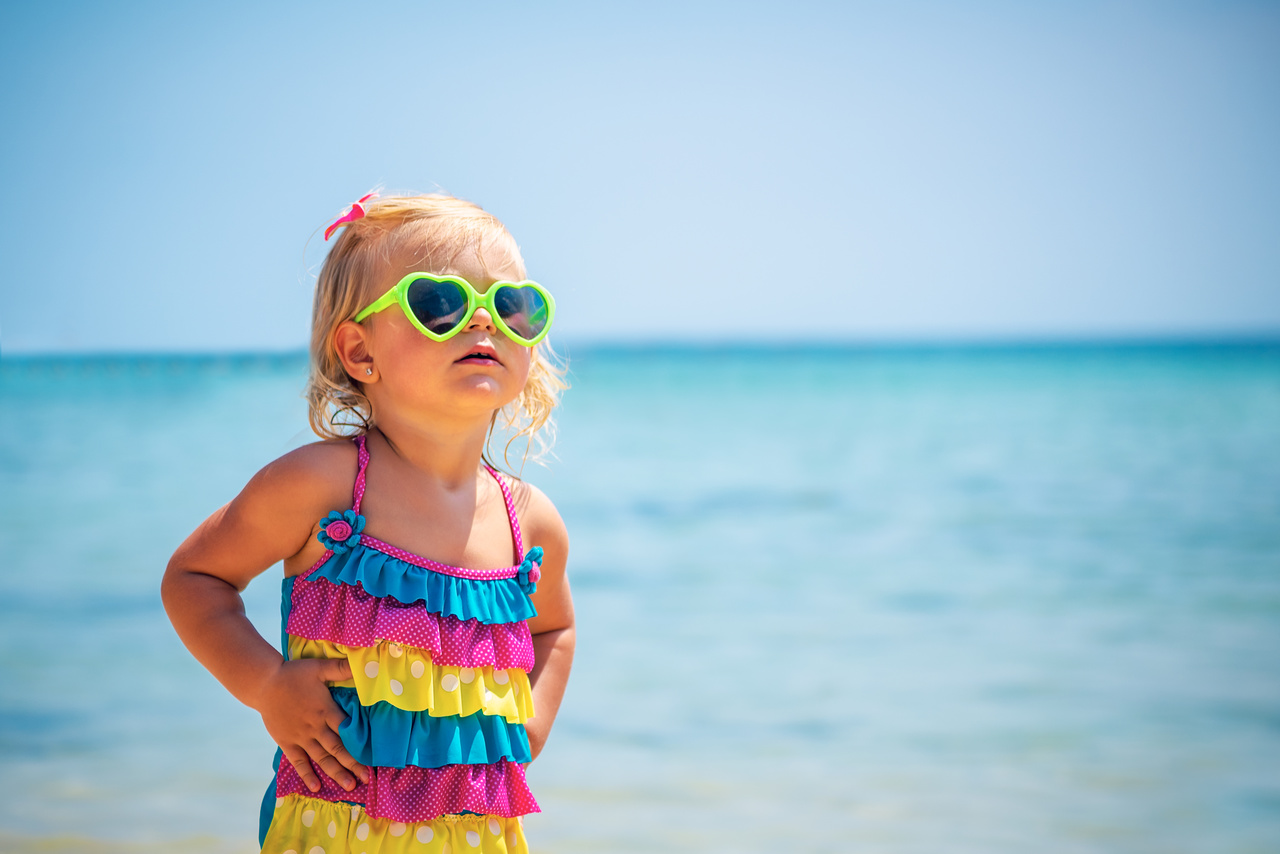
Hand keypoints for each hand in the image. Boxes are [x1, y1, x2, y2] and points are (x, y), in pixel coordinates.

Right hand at [254, 657, 368, 792]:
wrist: (264, 684)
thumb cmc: (294, 674)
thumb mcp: (319, 667)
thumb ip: (340, 668)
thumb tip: (360, 664)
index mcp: (325, 710)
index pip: (347, 731)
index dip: (360, 744)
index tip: (372, 756)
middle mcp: (315, 727)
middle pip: (337, 749)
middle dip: (352, 764)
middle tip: (366, 779)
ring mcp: (301, 737)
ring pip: (321, 758)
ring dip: (335, 772)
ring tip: (349, 785)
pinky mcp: (287, 743)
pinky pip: (299, 761)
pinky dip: (307, 774)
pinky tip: (316, 787)